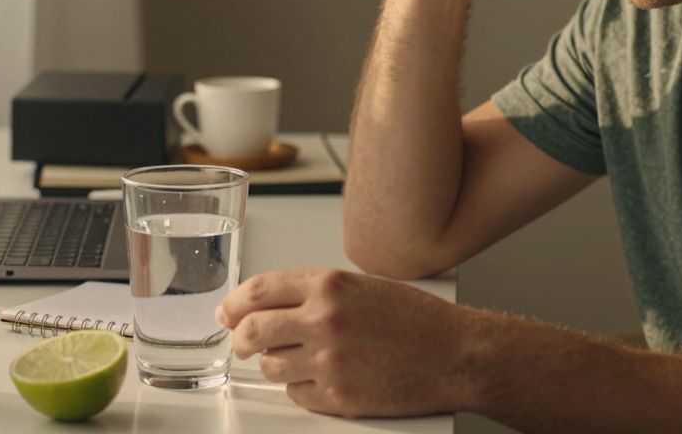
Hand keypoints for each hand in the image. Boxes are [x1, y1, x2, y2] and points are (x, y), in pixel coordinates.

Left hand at [217, 268, 474, 417]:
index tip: (226, 312)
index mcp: (329, 285)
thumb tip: (267, 305)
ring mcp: (329, 361)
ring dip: (273, 363)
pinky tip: (320, 377)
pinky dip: (300, 387)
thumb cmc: (415, 319)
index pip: (258, 291)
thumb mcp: (361, 286)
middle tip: (240, 342)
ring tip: (296, 359)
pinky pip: (296, 394)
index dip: (233, 303)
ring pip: (270, 366)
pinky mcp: (338, 397)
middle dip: (239, 338)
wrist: (455, 355)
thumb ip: (314, 293)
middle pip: (252, 331)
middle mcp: (324, 320)